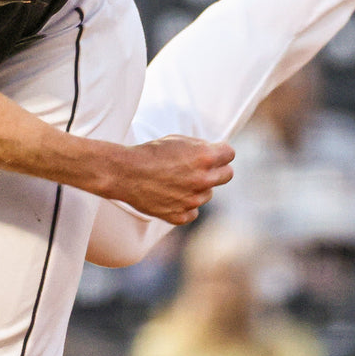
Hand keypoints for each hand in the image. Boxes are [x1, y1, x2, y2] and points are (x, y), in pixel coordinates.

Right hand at [106, 136, 234, 224]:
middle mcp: (203, 179)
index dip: (220, 151)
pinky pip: (193, 211)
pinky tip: (170, 196)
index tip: (212, 152)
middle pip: (227, 175)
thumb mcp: (177, 140)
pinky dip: (185, 205)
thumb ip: (200, 147)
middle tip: (200, 167)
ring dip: (198, 187)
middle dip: (217, 169)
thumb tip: (215, 153)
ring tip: (174, 180)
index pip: (230, 154)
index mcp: (205, 157)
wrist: (124, 172)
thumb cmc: (149, 153)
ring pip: (207, 194)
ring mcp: (193, 200)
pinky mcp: (180, 216)